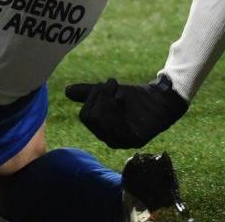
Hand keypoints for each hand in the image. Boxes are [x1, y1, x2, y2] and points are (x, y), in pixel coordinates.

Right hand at [64, 75, 188, 148]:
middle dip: (101, 97)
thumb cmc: (134, 96)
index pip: (85, 116)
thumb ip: (88, 93)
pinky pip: (118, 128)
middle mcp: (109, 138)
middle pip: (91, 118)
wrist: (159, 97)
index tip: (109, 83)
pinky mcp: (135, 140)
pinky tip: (124, 101)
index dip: (94, 96)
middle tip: (114, 85)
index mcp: (101, 128)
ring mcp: (122, 141)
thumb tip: (66, 91)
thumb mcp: (107, 92)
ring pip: (103, 122)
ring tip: (119, 92)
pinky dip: (118, 110)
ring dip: (110, 101)